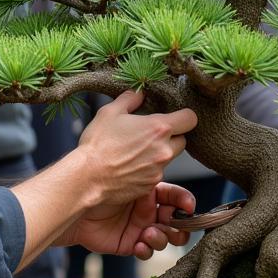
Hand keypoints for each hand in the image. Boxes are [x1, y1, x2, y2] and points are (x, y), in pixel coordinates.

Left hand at [60, 182, 195, 258]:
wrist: (76, 207)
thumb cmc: (101, 187)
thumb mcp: (132, 181)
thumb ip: (153, 182)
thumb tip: (174, 185)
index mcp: (151, 192)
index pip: (176, 197)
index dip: (185, 203)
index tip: (189, 207)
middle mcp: (148, 211)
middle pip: (176, 222)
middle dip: (180, 227)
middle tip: (175, 227)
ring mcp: (140, 228)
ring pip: (164, 239)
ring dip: (161, 238)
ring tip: (149, 234)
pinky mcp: (129, 244)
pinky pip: (146, 251)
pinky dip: (146, 249)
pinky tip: (139, 243)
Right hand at [74, 91, 196, 209]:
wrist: (87, 178)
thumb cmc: (98, 144)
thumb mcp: (110, 112)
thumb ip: (129, 99)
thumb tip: (139, 93)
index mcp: (158, 128)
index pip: (190, 119)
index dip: (184, 116)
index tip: (175, 116)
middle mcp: (164, 150)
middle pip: (183, 140)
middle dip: (171, 136)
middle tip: (151, 134)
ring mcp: (159, 169)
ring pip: (169, 157)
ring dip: (159, 152)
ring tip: (136, 150)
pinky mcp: (151, 185)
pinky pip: (157, 173)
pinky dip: (148, 168)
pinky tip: (130, 165)